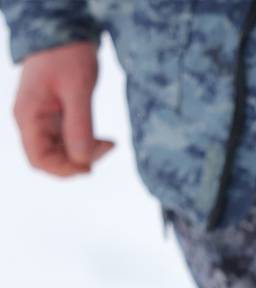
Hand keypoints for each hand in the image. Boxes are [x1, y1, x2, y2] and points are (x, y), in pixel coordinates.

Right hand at [12, 42, 113, 176]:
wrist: (66, 31)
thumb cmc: (67, 55)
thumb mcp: (77, 90)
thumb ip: (79, 125)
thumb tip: (82, 159)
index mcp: (29, 116)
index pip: (39, 159)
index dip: (64, 170)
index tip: (91, 166)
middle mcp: (32, 121)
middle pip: (52, 158)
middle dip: (79, 161)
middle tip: (106, 148)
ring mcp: (44, 119)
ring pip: (63, 151)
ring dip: (85, 153)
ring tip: (109, 143)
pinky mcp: (57, 115)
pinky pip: (70, 139)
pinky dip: (87, 143)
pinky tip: (105, 140)